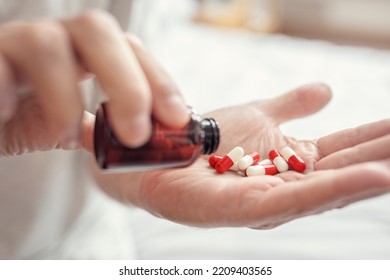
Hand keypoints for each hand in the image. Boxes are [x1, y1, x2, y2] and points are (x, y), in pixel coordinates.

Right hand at [0, 10, 188, 155]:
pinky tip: (9, 115)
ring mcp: (17, 42)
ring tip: (66, 137)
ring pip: (46, 45)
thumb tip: (141, 142)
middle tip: (136, 135)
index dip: (158, 80)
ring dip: (65, 99)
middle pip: (98, 31)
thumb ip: (97, 129)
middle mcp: (56, 38)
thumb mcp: (66, 123)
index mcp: (85, 52)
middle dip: (125, 84)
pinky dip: (5, 88)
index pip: (131, 49)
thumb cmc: (23, 114)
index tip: (176, 119)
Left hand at [92, 83, 389, 228]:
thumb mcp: (259, 115)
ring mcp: (270, 201)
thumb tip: (327, 91)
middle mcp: (287, 186)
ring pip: (330, 189)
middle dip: (380, 157)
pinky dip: (336, 188)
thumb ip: (292, 106)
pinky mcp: (248, 208)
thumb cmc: (209, 139)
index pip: (342, 151)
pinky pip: (297, 198)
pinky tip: (374, 177)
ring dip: (370, 173)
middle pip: (343, 172)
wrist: (165, 150)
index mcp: (292, 165)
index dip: (374, 139)